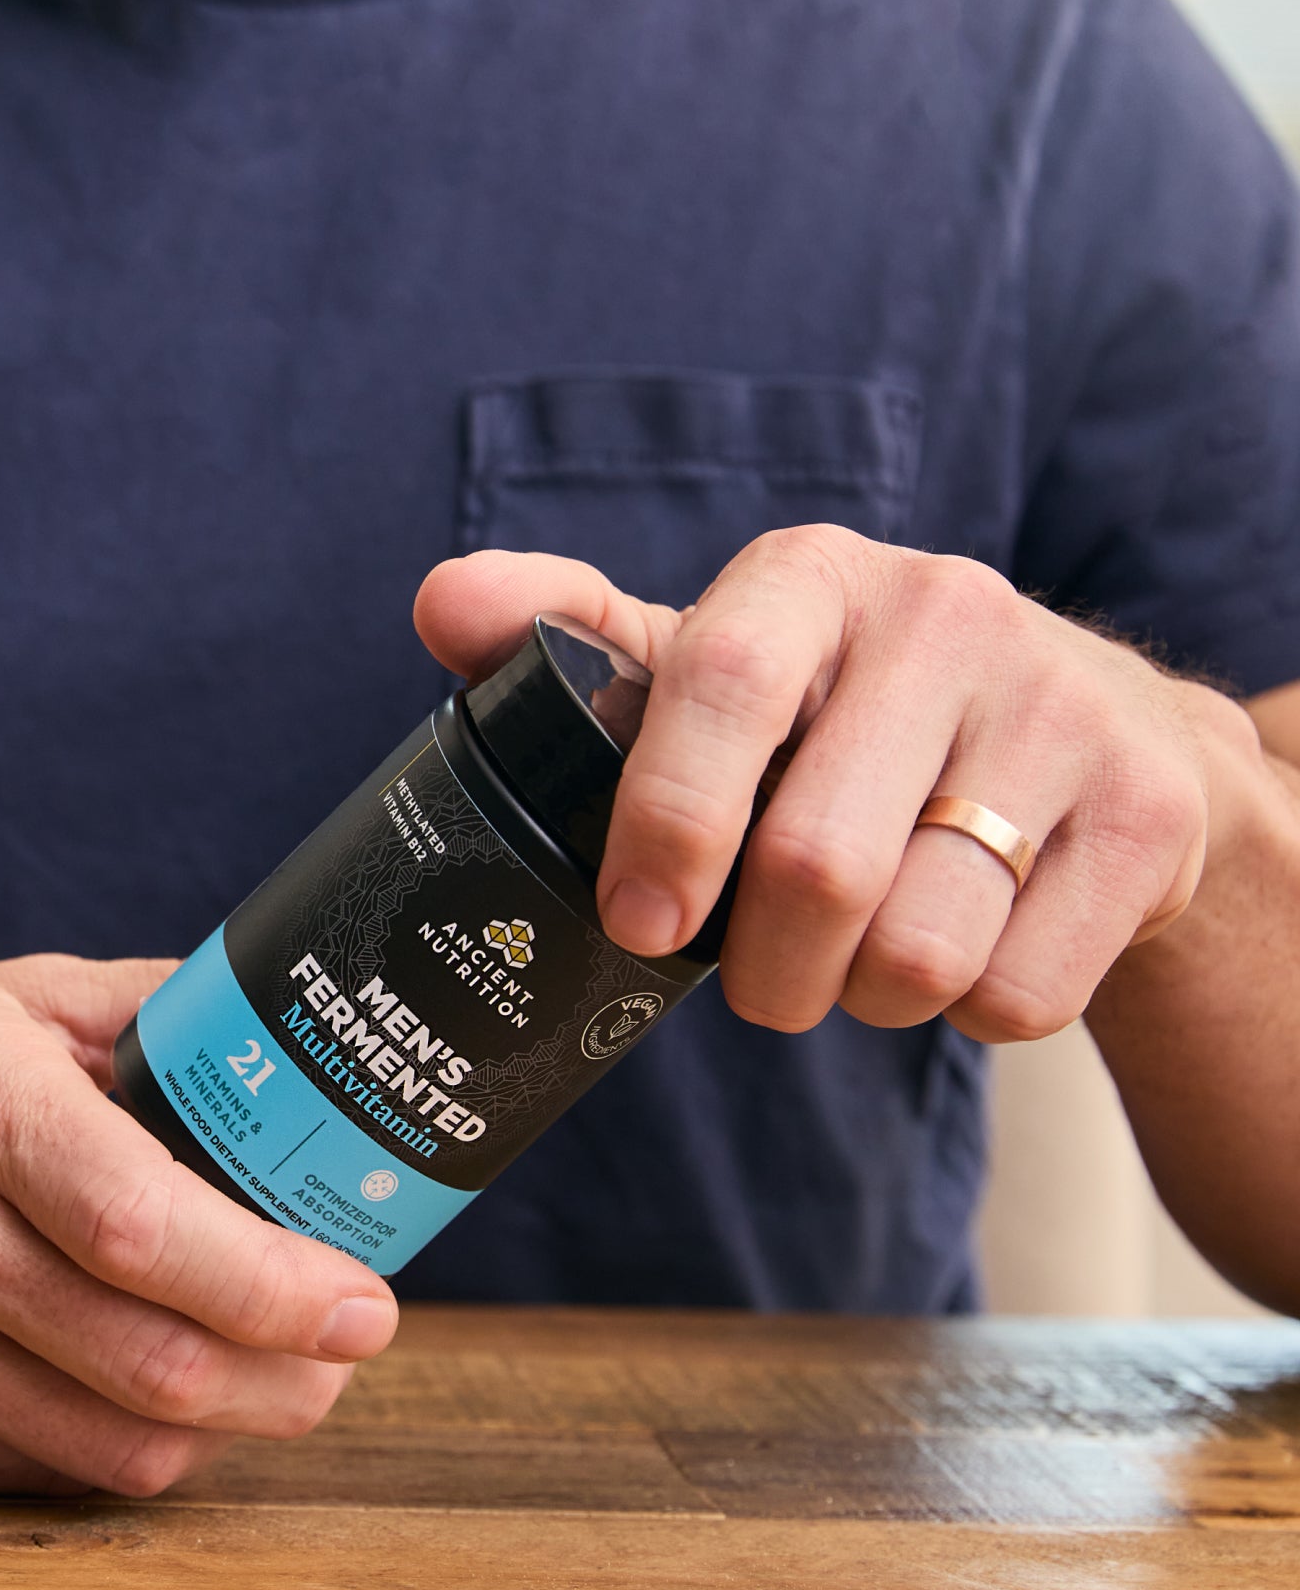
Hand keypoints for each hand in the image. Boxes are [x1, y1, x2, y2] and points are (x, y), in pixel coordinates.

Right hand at [0, 954, 396, 1493]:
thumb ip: (141, 1014)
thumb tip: (279, 1035)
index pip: (146, 1225)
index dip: (278, 1281)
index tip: (365, 1298)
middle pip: (151, 1359)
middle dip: (289, 1374)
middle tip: (348, 1348)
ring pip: (110, 1442)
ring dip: (229, 1426)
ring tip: (278, 1380)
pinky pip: (38, 1475)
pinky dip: (122, 1447)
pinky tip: (155, 1399)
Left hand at [416, 531, 1260, 1042]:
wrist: (1094, 732)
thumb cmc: (850, 712)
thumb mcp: (722, 656)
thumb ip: (578, 638)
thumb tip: (441, 605)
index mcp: (816, 577)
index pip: (725, 680)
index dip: (667, 816)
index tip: (636, 920)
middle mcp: (948, 617)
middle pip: (816, 864)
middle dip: (760, 967)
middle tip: (752, 980)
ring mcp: (1064, 712)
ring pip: (918, 950)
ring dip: (857, 997)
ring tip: (853, 958)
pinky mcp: (1149, 817)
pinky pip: (1017, 994)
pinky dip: (961, 1012)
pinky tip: (959, 947)